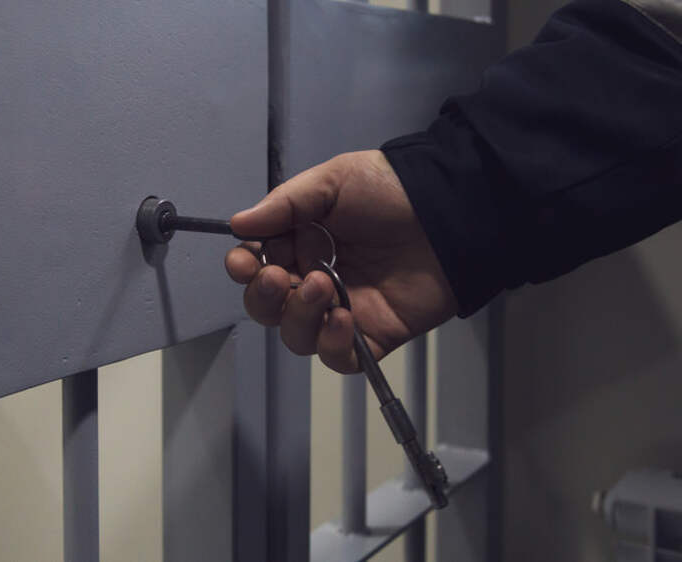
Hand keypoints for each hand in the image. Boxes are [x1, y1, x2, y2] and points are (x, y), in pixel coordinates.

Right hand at [225, 150, 456, 372]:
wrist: (449, 210)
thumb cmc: (391, 190)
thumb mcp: (332, 181)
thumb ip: (283, 205)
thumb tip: (238, 224)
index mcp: (299, 244)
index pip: (256, 268)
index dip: (243, 270)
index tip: (244, 262)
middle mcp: (315, 279)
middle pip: (269, 308)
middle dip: (265, 297)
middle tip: (281, 277)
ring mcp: (342, 310)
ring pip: (297, 335)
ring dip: (299, 316)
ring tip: (324, 287)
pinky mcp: (372, 335)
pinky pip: (338, 358)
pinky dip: (331, 346)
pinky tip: (342, 320)